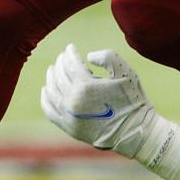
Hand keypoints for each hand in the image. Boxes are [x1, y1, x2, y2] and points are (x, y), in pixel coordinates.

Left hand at [40, 45, 164, 157]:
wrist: (135, 131)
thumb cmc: (132, 100)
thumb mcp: (126, 73)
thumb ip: (108, 57)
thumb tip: (88, 57)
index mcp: (86, 86)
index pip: (70, 64)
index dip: (70, 53)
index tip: (71, 47)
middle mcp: (73, 101)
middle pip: (59, 75)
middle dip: (60, 63)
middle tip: (63, 57)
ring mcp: (69, 115)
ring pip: (52, 91)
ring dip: (51, 77)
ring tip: (53, 69)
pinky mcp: (68, 127)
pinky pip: (50, 110)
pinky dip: (45, 98)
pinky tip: (46, 90)